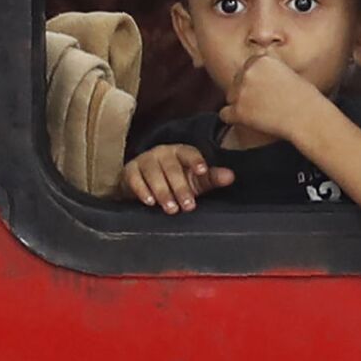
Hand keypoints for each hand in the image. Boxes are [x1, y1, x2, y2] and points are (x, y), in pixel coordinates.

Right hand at [120, 144, 235, 214]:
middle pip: (172, 168)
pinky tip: (149, 201)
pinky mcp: (130, 171)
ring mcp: (145, 160)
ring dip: (162, 191)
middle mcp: (162, 153)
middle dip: (180, 187)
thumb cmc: (174, 180)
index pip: (189, 153)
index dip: (195, 160)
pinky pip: (134, 178)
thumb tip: (231, 176)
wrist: (143, 183)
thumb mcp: (194, 180)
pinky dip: (141, 190)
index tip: (202, 171)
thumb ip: (211, 178)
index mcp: (180, 152)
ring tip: (170, 208)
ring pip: (153, 173)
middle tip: (188, 206)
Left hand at [218, 52, 324, 142]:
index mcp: (260, 60)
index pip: (248, 67)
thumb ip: (269, 71)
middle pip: (236, 81)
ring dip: (240, 105)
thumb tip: (257, 78)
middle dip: (246, 91)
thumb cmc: (305, 98)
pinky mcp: (238, 111)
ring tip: (259, 113)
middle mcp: (248, 72)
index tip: (263, 89)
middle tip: (262, 103)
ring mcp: (241, 91)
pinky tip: (246, 122)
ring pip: (230, 97)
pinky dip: (233, 119)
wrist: (307, 118)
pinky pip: (224, 114)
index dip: (255, 79)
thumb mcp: (288, 73)